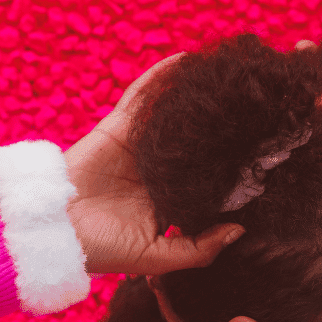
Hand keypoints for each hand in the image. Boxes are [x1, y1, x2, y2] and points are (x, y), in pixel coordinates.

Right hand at [63, 52, 244, 276]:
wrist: (54, 233)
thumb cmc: (104, 252)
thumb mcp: (160, 259)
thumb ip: (200, 248)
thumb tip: (240, 230)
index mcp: (171, 205)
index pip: (209, 184)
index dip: (235, 173)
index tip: (267, 160)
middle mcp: (158, 175)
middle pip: (197, 148)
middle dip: (223, 132)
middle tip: (258, 112)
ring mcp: (139, 150)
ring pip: (173, 119)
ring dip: (196, 100)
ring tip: (229, 80)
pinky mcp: (118, 129)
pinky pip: (141, 98)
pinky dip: (161, 79)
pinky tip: (187, 62)